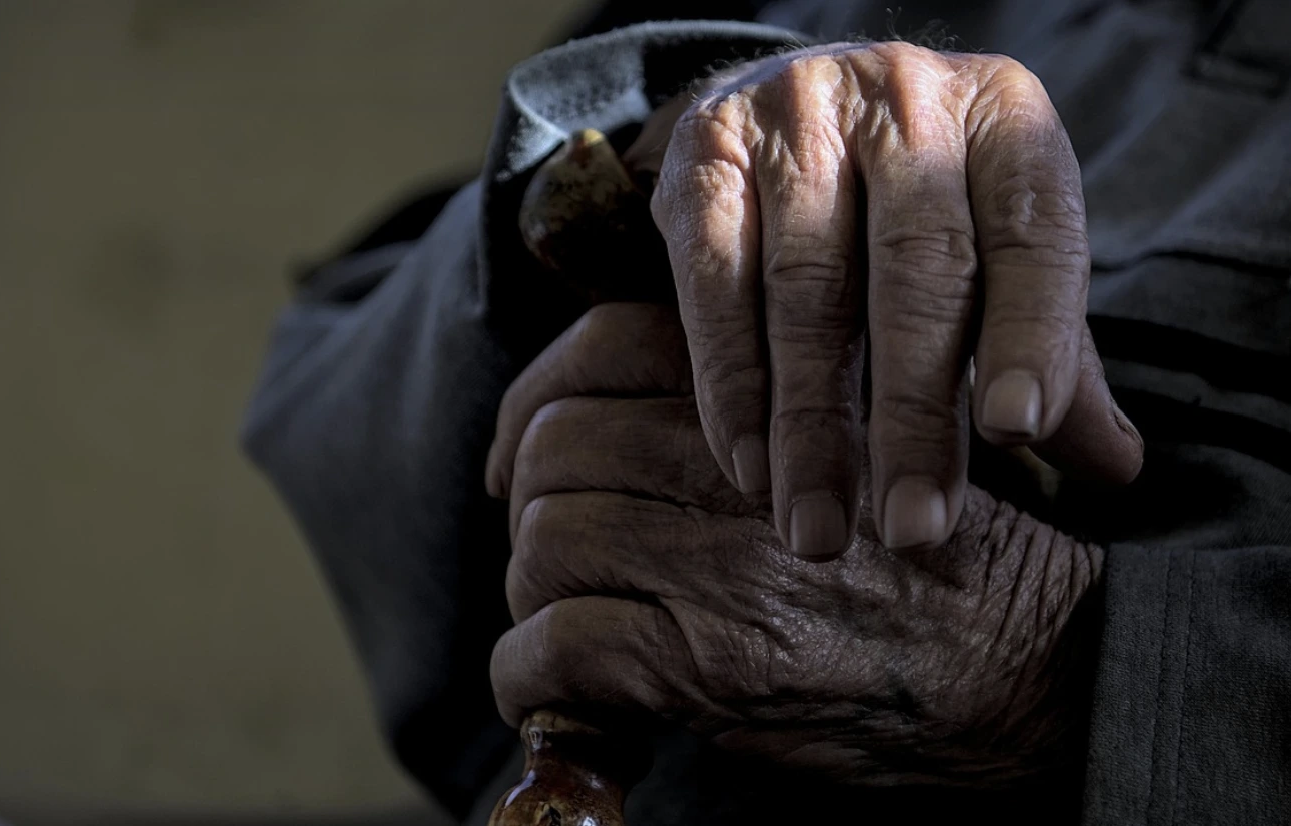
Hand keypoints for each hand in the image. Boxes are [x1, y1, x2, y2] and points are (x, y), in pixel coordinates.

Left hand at [487, 304, 1105, 785]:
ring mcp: (727, 561)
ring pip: (547, 546)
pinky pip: (554, 652)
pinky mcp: (714, 663)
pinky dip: (531, 680)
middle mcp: (749, 457)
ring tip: (574, 631)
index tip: (521, 458)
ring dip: (536, 598)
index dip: (534, 404)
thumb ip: (761, 398)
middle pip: (557, 449)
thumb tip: (608, 411)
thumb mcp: (866, 426)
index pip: (597, 349)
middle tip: (562, 563)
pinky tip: (567, 700)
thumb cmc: (943, 551)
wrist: (1041, 666)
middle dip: (538, 511)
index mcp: (782, 379)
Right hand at [644, 41, 1140, 557]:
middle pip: (916, 269)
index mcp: (1004, 116)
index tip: (1018, 434)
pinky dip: (732, 383)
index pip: (1030, 232)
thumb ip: (1051, 352)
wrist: (779, 105)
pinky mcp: (704, 153)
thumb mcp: (994, 256)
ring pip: (806, 286)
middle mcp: (903, 99)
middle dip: (913, 413)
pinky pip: (715, 282)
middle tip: (914, 528)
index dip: (1028, 333)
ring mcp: (794, 115)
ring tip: (818, 530)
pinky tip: (750, 466)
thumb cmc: (909, 207)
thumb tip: (1114, 468)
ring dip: (812, 424)